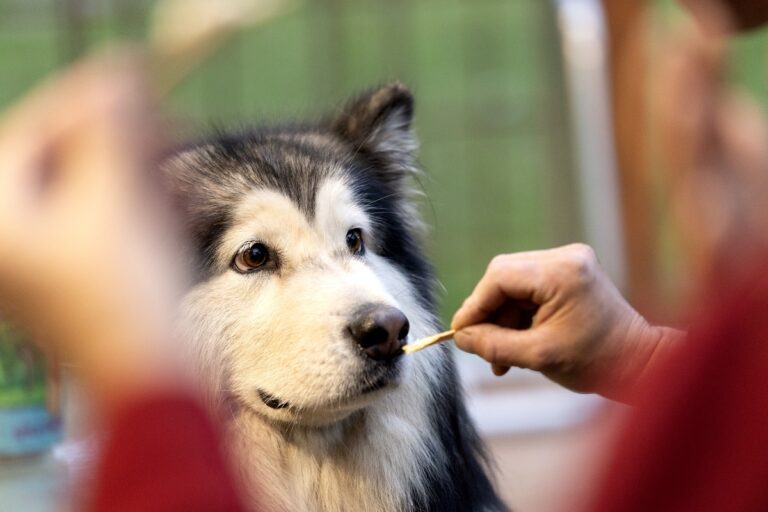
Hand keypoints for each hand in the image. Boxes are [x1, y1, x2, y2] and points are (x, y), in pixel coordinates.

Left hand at [0, 53, 188, 408]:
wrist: (151, 376)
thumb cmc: (124, 297)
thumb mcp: (113, 203)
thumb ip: (109, 132)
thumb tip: (117, 76)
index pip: (28, 136)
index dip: (81, 102)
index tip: (130, 79)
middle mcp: (10, 239)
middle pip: (58, 161)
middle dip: (115, 140)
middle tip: (163, 124)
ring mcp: (42, 259)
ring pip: (85, 190)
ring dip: (132, 171)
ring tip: (174, 169)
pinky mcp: (74, 273)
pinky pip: (100, 220)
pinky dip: (133, 203)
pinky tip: (167, 203)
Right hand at [451, 244, 681, 400]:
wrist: (640, 364)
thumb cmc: (596, 362)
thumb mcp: (537, 355)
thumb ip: (493, 344)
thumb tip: (460, 337)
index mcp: (561, 272)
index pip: (499, 277)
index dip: (475, 305)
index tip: (461, 333)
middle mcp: (565, 258)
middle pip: (504, 277)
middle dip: (488, 313)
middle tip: (479, 346)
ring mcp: (569, 263)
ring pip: (514, 285)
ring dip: (502, 319)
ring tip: (500, 358)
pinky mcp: (569, 274)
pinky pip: (529, 290)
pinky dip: (518, 316)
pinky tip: (514, 344)